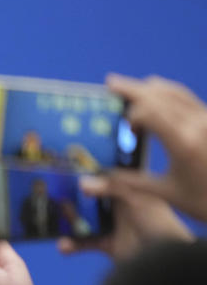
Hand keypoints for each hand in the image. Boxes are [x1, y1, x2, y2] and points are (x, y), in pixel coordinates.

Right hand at [57, 173, 193, 259]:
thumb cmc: (158, 224)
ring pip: (85, 220)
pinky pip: (85, 242)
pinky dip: (73, 245)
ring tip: (54, 221)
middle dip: (74, 198)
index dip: (91, 174)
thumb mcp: (137, 199)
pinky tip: (62, 245)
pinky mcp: (108, 244)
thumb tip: (81, 182)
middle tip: (53, 194)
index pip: (109, 178)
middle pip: (92, 199)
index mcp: (133, 190)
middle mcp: (122, 206)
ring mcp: (114, 225)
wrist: (165, 260)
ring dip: (69, 222)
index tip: (70, 170)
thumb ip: (111, 187)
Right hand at [104, 73, 206, 221]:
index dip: (130, 113)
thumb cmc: (202, 201)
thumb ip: (123, 184)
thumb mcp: (162, 193)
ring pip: (174, 92)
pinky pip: (186, 98)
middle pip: (159, 95)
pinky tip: (156, 96)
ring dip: (149, 89)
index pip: (149, 111)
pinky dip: (167, 93)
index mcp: (183, 142)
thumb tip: (88, 184)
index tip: (122, 127)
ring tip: (130, 88)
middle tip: (111, 83)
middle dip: (133, 89)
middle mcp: (198, 125)